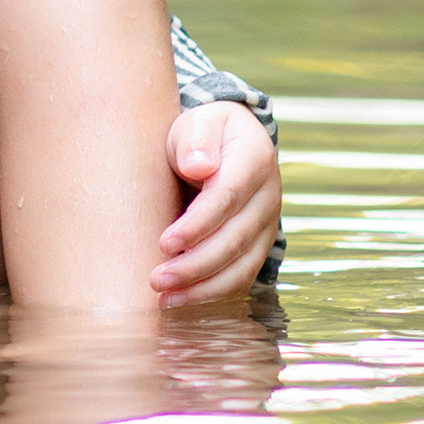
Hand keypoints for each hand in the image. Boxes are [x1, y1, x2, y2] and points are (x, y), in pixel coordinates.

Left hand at [155, 99, 281, 309]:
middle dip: (195, 264)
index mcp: (254, 159)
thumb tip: (200, 166)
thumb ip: (197, 140)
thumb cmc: (204, 133)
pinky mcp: (258, 246)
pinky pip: (241, 277)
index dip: (198, 224)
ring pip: (241, 265)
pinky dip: (213, 293)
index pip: (228, 197)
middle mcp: (267, 196)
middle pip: (234, 239)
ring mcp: (266, 225)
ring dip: (203, 287)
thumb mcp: (199, 122)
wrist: (229, 143)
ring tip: (164, 298)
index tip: (165, 242)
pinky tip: (181, 301)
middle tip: (156, 279)